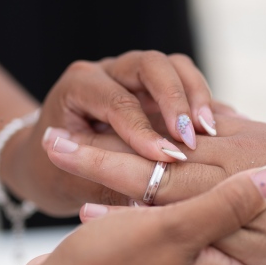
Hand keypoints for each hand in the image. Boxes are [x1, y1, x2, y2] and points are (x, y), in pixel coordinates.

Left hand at [2, 51, 217, 215]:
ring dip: (195, 95)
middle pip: (149, 64)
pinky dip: (202, 102)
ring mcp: (133, 75)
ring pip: (173, 66)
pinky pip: (186, 82)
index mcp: (78, 87)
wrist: (47, 162)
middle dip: (175, 99)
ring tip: (210, 130)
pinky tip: (218, 129)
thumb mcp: (72, 184)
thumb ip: (106, 184)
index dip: (143, 129)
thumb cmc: (52, 174)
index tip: (167, 158)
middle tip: (192, 136)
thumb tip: (144, 200)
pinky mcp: (155, 88)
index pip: (117, 101)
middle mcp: (107, 72)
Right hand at [15, 166, 265, 264]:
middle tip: (242, 172)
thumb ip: (229, 204)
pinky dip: (164, 211)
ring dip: (198, 204)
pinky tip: (143, 188)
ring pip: (203, 238)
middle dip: (243, 211)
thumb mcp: (176, 230)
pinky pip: (169, 237)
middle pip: (244, 250)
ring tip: (186, 170)